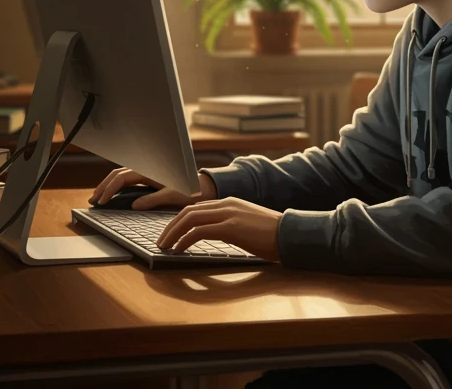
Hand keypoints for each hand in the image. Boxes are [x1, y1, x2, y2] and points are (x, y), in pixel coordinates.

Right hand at [89, 167, 216, 209]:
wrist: (203, 185)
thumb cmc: (189, 189)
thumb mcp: (172, 195)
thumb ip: (153, 199)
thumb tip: (134, 204)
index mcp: (149, 170)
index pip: (121, 177)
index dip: (109, 189)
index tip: (101, 202)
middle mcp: (146, 169)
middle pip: (117, 174)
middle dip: (103, 186)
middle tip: (93, 201)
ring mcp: (147, 172)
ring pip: (121, 175)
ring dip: (109, 185)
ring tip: (99, 198)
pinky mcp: (149, 178)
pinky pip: (128, 179)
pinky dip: (117, 186)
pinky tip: (113, 194)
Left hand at [155, 197, 283, 262]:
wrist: (290, 234)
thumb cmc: (272, 235)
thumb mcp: (247, 225)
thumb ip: (230, 225)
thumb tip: (214, 235)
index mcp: (230, 202)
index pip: (197, 207)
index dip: (180, 220)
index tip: (171, 233)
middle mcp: (227, 204)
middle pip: (188, 210)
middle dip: (171, 226)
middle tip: (161, 240)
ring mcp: (228, 214)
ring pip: (190, 218)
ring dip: (173, 233)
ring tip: (165, 246)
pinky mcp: (230, 227)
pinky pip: (198, 232)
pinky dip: (184, 240)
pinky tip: (179, 250)